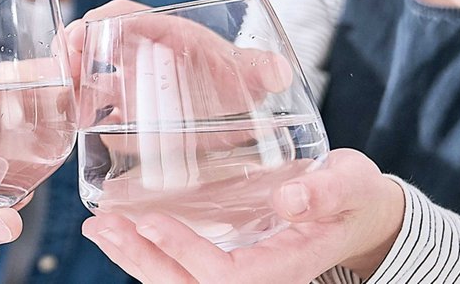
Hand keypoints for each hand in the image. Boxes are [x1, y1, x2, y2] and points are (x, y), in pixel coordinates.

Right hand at [65, 0, 294, 121]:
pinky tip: (85, 134)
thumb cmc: (240, 76)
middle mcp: (142, 55)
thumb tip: (277, 72)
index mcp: (164, 33)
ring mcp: (134, 86)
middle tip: (63, 70)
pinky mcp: (134, 116)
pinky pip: (102, 115)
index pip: (124, 15)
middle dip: (73, 52)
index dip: (100, 21)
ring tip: (66, 104)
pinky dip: (89, 122)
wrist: (244, 100)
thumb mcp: (251, 72)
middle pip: (96, 43)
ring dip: (74, 86)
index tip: (83, 32)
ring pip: (92, 78)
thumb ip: (263, 69)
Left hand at [81, 149, 404, 282]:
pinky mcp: (227, 261)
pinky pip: (180, 270)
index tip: (150, 221)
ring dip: (135, 258)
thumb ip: (325, 192)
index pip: (227, 276)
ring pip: (178, 283)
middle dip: (143, 260)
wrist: (359, 214)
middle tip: (104, 226)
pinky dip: (146, 253)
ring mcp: (240, 273)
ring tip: (99, 228)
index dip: (186, 254)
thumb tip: (289, 199)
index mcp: (285, 268)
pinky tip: (119, 230)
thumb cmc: (353, 197)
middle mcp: (258, 279)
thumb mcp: (350, 185)